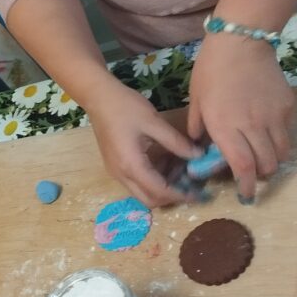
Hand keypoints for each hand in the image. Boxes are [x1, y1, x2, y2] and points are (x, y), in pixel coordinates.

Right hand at [86, 82, 201, 206]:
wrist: (97, 97)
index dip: (181, 195)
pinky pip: (135, 182)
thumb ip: (176, 142)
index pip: (159, 191)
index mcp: (131, 165)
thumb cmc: (125, 107)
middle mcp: (121, 174)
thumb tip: (198, 156)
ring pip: (141, 192)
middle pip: (149, 200)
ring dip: (162, 188)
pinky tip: (165, 163)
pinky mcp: (114, 165)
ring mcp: (115, 171)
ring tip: (181, 172)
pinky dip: (152, 180)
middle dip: (171, 197)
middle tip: (191, 186)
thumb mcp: (154, 122)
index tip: (199, 194)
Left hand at [188, 36, 292, 202]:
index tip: (245, 195)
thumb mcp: (196, 100)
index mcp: (225, 127)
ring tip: (262, 157)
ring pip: (281, 152)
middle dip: (260, 177)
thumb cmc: (210, 70)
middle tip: (252, 176)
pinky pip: (287, 131)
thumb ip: (198, 128)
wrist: (240, 41)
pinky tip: (267, 131)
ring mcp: (273, 116)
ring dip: (272, 161)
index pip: (242, 167)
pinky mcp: (287, 105)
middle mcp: (252, 126)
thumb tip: (199, 149)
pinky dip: (278, 139)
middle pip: (266, 165)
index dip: (246, 186)